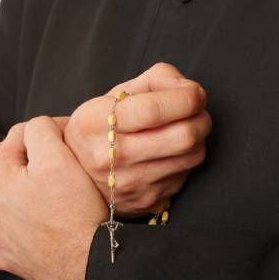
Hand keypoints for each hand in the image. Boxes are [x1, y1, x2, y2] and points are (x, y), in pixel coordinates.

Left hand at [0, 116, 106, 279]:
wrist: (86, 263)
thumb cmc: (74, 212)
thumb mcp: (60, 158)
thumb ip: (42, 131)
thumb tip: (41, 126)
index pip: (20, 133)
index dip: (47, 127)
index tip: (69, 132)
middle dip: (16, 147)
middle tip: (46, 145)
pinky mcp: (6, 257)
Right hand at [63, 62, 211, 217]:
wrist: (77, 173)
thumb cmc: (101, 125)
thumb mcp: (115, 94)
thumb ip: (155, 79)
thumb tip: (189, 89)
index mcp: (96, 123)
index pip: (153, 110)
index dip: (185, 98)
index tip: (194, 92)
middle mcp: (112, 158)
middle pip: (182, 137)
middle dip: (201, 117)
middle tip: (196, 109)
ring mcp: (132, 184)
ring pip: (192, 156)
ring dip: (199, 136)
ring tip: (184, 127)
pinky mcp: (148, 201)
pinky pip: (186, 174)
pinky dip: (187, 157)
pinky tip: (172, 151)